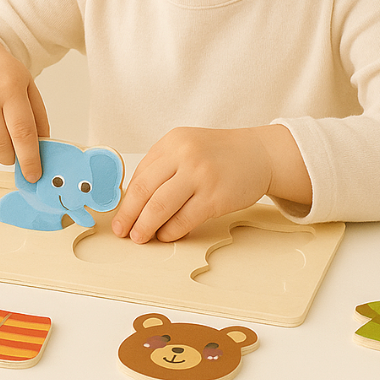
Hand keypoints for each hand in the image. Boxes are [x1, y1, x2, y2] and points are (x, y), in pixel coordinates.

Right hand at [0, 35, 49, 181]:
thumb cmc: (1, 74)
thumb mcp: (27, 86)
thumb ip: (38, 117)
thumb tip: (42, 149)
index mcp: (10, 88)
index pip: (22, 132)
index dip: (29, 159)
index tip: (33, 176)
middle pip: (0, 146)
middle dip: (9, 156)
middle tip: (11, 150)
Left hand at [111, 127, 274, 243]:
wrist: (258, 154)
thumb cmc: (220, 154)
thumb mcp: (187, 147)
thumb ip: (163, 167)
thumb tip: (135, 200)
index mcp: (172, 142)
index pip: (140, 174)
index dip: (127, 198)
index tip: (120, 214)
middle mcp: (184, 155)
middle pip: (144, 190)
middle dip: (129, 215)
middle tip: (122, 231)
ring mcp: (200, 176)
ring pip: (160, 207)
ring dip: (145, 226)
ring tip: (140, 237)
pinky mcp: (215, 197)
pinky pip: (183, 220)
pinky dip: (170, 231)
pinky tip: (166, 235)